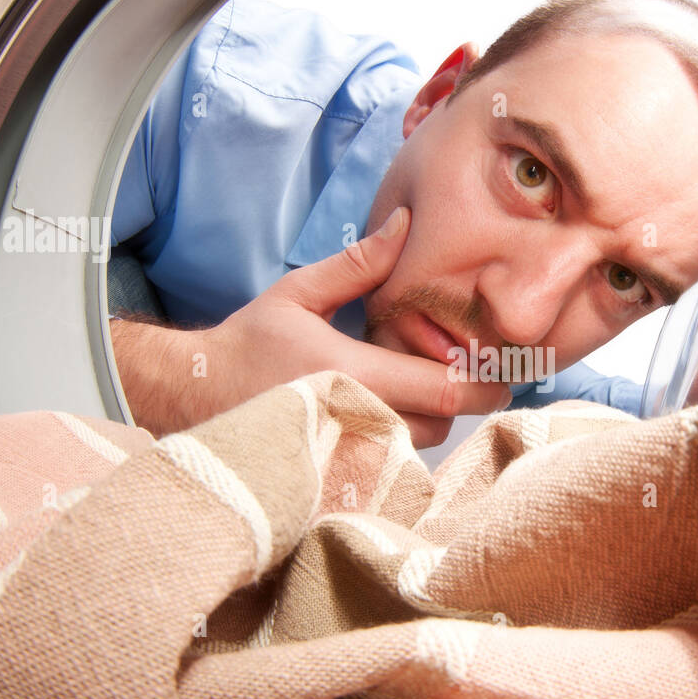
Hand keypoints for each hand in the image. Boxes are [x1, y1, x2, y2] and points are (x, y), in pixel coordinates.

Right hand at [111, 207, 511, 445]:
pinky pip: (390, 466)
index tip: (502, 368)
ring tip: (417, 387)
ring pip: (418, 446)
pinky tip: (388, 417)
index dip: (484, 383)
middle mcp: (357, 422)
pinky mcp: (335, 476)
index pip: (444, 391)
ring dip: (429, 418)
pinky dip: (401, 444)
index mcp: (353, 374)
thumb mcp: (299, 293)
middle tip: (463, 372)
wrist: (195, 396)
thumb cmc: (249, 343)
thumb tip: (406, 223)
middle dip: (460, 400)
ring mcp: (347, 456)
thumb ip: (358, 263)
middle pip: (441, 424)